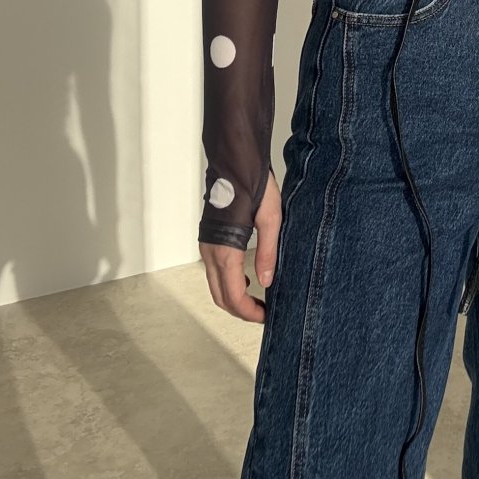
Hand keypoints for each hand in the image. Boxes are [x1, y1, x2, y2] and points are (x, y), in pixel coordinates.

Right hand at [199, 169, 282, 323]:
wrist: (234, 160)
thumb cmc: (254, 185)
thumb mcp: (271, 218)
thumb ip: (268, 253)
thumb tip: (266, 283)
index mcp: (226, 250)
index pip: (233, 296)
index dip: (248, 312)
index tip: (266, 317)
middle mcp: (211, 251)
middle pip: (220, 296)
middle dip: (240, 310)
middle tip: (263, 313)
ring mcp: (206, 245)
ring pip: (215, 285)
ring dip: (233, 297)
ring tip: (258, 298)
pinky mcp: (208, 238)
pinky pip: (214, 271)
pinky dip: (227, 283)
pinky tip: (247, 277)